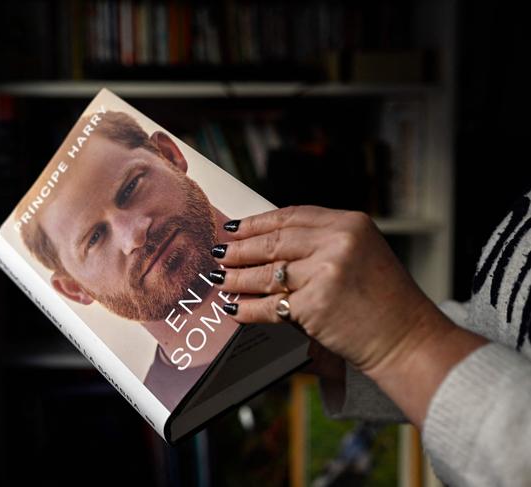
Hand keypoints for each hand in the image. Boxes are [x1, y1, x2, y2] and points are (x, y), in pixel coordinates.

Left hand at [213, 206, 433, 376]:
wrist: (409, 339)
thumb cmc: (386, 302)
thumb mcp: (361, 255)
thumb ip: (321, 245)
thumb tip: (269, 247)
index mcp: (350, 223)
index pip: (292, 216)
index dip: (257, 222)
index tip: (235, 228)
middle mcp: (338, 242)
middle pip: (274, 242)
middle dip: (241, 250)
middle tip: (220, 255)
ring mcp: (326, 272)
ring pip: (268, 273)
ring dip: (238, 278)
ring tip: (221, 281)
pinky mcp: (316, 304)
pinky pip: (272, 305)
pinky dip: (249, 309)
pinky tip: (235, 309)